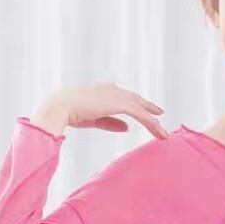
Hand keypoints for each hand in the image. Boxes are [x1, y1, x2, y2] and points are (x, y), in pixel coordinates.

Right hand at [47, 81, 167, 138]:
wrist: (61, 107)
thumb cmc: (72, 113)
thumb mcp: (96, 119)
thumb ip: (113, 123)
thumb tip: (127, 128)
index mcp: (105, 91)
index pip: (127, 97)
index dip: (139, 104)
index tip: (149, 110)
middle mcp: (113, 90)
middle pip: (136, 101)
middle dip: (149, 109)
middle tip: (161, 114)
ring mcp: (117, 95)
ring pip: (140, 109)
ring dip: (153, 122)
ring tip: (163, 133)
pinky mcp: (119, 104)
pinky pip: (139, 114)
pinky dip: (150, 122)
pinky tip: (157, 130)